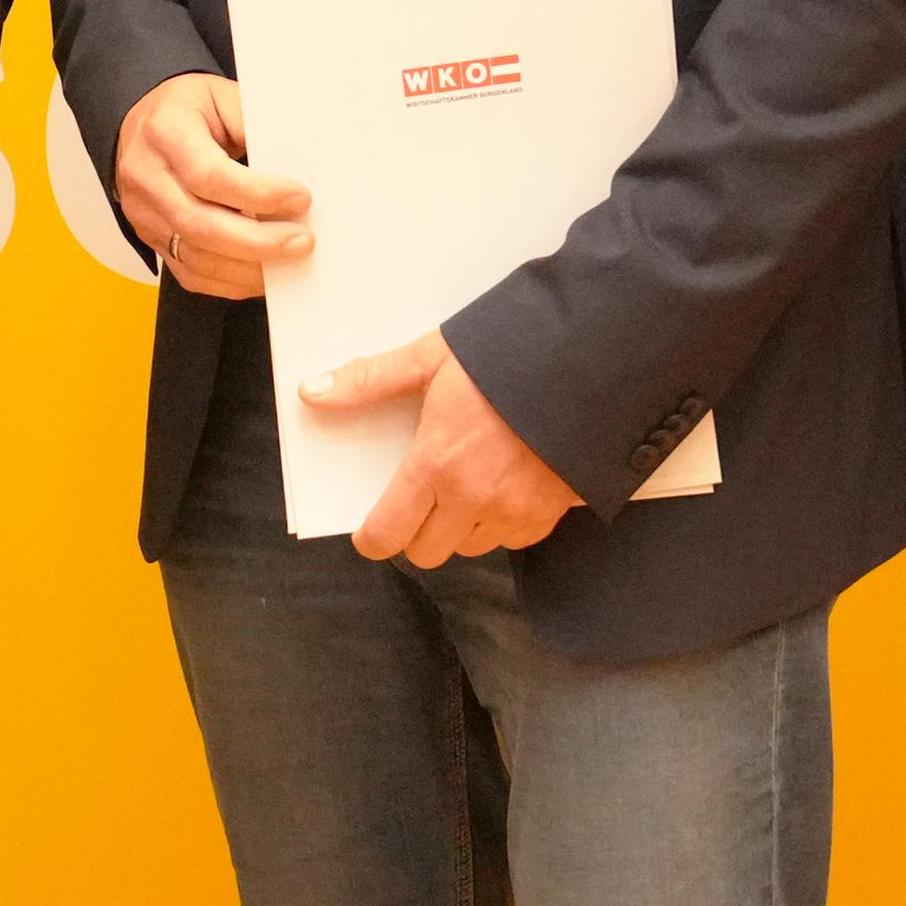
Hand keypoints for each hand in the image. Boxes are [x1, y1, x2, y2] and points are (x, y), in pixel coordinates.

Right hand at [113, 73, 311, 298]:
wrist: (141, 126)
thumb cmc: (186, 109)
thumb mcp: (222, 96)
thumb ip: (254, 126)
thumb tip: (293, 165)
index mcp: (165, 133)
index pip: (208, 175)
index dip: (258, 194)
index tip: (299, 198)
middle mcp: (147, 177)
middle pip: (200, 224)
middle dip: (259, 241)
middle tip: (302, 241)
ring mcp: (144, 214)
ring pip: (195, 257)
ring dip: (248, 267)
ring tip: (288, 259)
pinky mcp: (151, 240)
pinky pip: (190, 274)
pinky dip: (230, 282)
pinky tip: (261, 273)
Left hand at [305, 330, 581, 565]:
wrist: (594, 359)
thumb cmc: (510, 353)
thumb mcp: (433, 356)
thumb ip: (371, 380)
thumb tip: (311, 391)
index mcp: (436, 464)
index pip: (387, 533)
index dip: (372, 537)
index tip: (371, 527)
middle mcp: (473, 498)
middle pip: (426, 552)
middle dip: (416, 532)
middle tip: (420, 499)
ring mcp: (516, 511)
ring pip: (469, 547)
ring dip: (460, 527)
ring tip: (466, 484)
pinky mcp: (552, 513)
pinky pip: (513, 540)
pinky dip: (502, 524)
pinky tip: (504, 486)